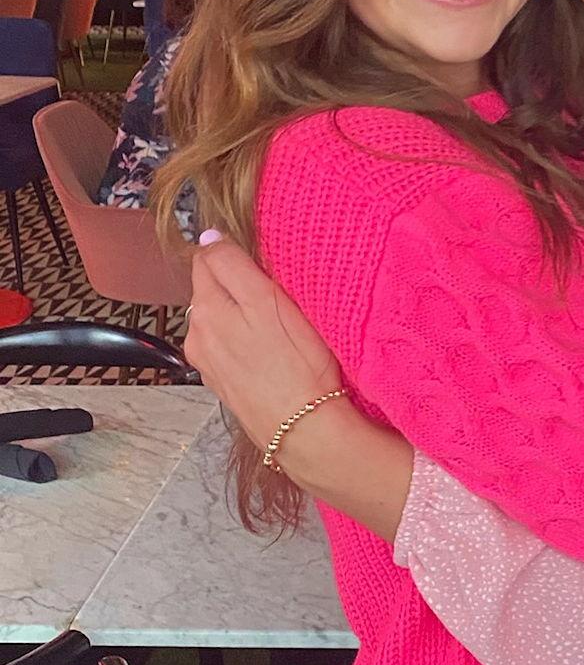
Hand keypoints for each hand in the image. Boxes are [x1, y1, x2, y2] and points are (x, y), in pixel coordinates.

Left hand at [185, 235, 341, 450]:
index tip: (260, 258)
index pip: (207, 257)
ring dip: (236, 310)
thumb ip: (235, 266)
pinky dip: (239, 337)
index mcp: (209, 307)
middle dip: (234, 282)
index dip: (233, 250)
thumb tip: (209, 237)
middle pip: (210, 287)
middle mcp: (199, 333)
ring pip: (217, 316)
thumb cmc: (298, 364)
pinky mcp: (221, 380)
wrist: (303, 428)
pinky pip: (224, 344)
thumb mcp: (270, 301)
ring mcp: (207, 360)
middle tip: (273, 289)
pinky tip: (266, 347)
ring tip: (272, 320)